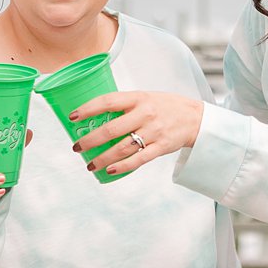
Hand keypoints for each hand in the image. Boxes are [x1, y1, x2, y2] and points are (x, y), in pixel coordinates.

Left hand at [69, 90, 204, 177]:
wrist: (196, 117)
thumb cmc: (164, 106)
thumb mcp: (145, 97)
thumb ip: (124, 104)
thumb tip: (94, 114)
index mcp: (138, 98)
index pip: (108, 101)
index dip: (88, 109)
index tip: (72, 117)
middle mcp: (145, 114)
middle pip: (111, 129)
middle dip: (90, 140)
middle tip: (77, 147)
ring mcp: (153, 131)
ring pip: (122, 148)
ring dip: (103, 158)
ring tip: (90, 164)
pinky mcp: (161, 147)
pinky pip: (139, 160)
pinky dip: (122, 167)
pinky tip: (110, 170)